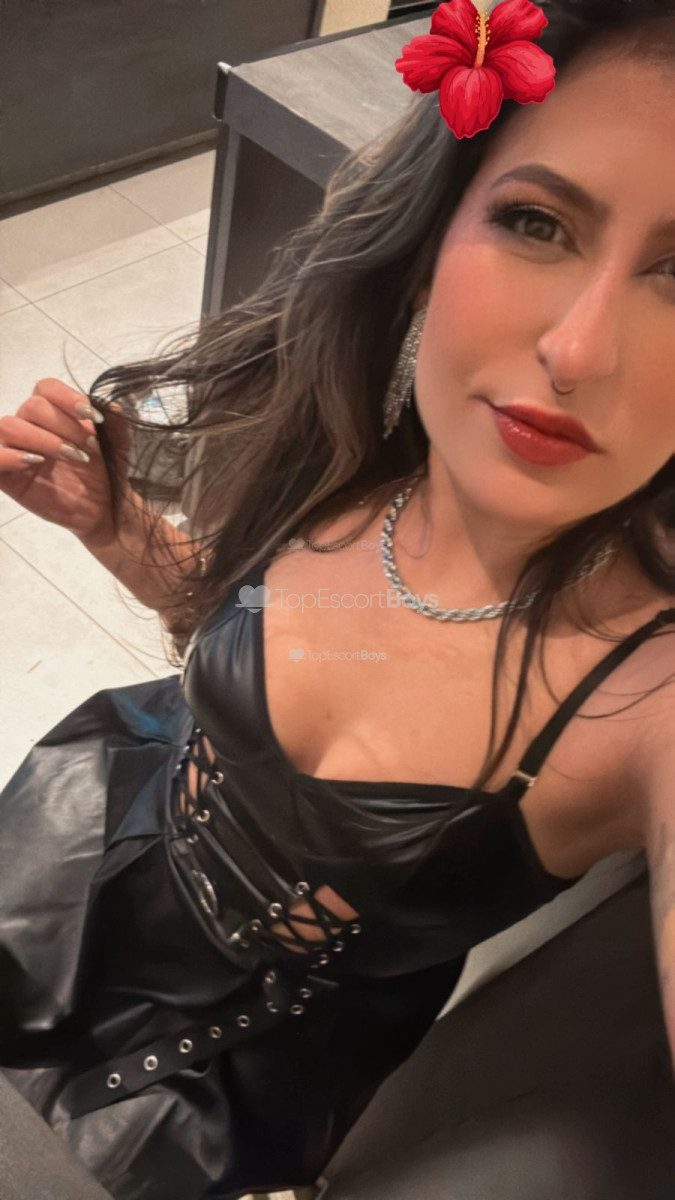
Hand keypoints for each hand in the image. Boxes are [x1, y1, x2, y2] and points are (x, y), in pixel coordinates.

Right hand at [0, 377, 132, 543]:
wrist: (106, 509)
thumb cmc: (107, 473)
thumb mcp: (119, 447)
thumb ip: (116, 425)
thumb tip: (112, 405)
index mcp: (54, 413)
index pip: (46, 388)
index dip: (67, 397)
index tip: (92, 416)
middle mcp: (31, 427)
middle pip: (32, 406)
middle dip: (65, 424)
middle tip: (89, 447)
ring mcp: (16, 450)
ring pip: (9, 426)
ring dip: (44, 439)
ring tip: (72, 456)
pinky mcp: (8, 477)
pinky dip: (7, 456)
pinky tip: (34, 462)